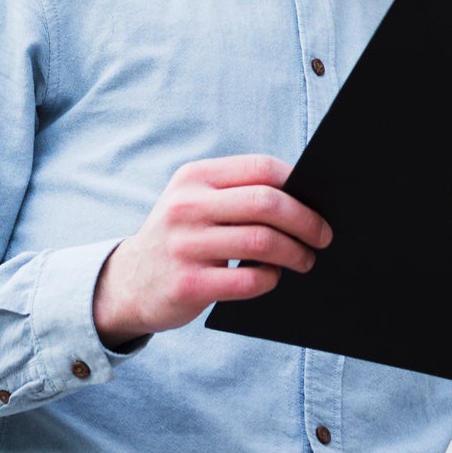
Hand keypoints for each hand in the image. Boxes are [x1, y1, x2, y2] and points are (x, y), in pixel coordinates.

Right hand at [93, 155, 330, 346]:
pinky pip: (248, 281)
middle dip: (306, 220)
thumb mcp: (194, 202)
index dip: (297, 183)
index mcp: (194, 177)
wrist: (128, 283)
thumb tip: (304, 199)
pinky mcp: (188, 284)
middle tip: (323, 236)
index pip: (260, 168)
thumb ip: (237, 194)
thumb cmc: (181, 239)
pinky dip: (270, 279)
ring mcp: (185, 245)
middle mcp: (186, 206)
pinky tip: (272, 277)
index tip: (318, 201)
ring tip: (305, 260)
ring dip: (295, 253)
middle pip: (267, 203)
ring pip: (262, 242)